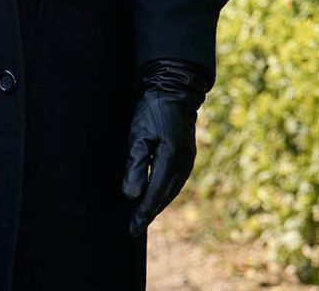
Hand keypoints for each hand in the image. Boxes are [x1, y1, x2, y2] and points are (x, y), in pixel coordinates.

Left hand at [121, 58, 212, 234]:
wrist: (174, 88)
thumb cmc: (152, 108)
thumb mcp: (138, 135)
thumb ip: (135, 165)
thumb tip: (132, 195)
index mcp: (172, 159)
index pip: (154, 193)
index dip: (142, 212)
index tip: (131, 228)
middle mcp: (184, 164)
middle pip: (164, 196)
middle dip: (148, 213)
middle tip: (133, 229)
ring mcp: (188, 160)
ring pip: (171, 190)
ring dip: (156, 204)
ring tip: (141, 217)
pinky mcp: (186, 156)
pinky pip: (174, 181)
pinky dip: (163, 192)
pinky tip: (154, 197)